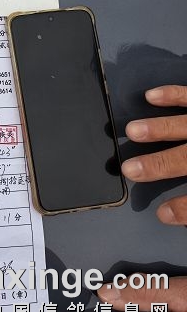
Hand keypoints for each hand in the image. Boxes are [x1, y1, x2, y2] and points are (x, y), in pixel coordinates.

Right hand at [121, 85, 186, 224]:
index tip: (161, 214)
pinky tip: (151, 96)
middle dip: (157, 165)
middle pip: (185, 159)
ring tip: (133, 130)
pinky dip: (172, 95)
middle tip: (129, 170)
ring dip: (157, 128)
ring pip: (184, 125)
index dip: (183, 208)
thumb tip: (176, 216)